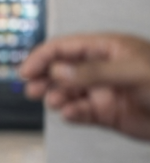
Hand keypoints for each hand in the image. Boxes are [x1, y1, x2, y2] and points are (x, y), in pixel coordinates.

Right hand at [20, 33, 149, 139]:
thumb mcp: (134, 71)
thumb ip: (94, 71)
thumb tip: (60, 71)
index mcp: (107, 49)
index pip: (66, 48)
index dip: (43, 57)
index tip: (27, 70)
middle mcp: (101, 69)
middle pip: (61, 70)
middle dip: (44, 78)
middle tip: (33, 89)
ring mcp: (102, 91)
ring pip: (67, 92)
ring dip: (56, 97)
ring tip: (55, 101)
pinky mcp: (106, 114)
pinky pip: (80, 113)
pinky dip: (72, 114)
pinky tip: (71, 114)